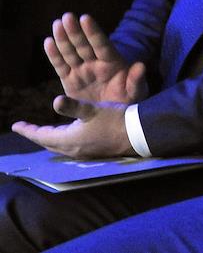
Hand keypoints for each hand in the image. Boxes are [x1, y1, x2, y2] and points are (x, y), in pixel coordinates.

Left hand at [12, 96, 134, 158]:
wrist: (136, 135)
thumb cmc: (114, 120)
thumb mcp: (93, 110)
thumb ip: (73, 106)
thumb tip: (56, 100)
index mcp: (69, 139)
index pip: (41, 135)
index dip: (28, 130)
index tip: (15, 125)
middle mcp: (72, 149)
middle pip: (47, 143)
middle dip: (36, 135)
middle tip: (27, 128)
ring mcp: (82, 152)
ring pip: (58, 146)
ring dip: (49, 139)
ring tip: (45, 132)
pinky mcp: (92, 152)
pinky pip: (68, 148)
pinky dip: (61, 141)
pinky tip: (69, 136)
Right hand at [44, 13, 146, 104]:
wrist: (115, 114)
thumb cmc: (129, 99)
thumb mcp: (136, 91)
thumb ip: (136, 80)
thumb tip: (140, 66)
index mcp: (113, 63)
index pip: (102, 45)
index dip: (94, 32)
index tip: (86, 18)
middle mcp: (96, 64)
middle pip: (84, 45)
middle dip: (76, 32)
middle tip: (67, 16)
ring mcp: (82, 71)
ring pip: (71, 52)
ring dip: (63, 39)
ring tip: (57, 24)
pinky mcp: (70, 80)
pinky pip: (61, 66)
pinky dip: (54, 55)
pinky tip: (48, 42)